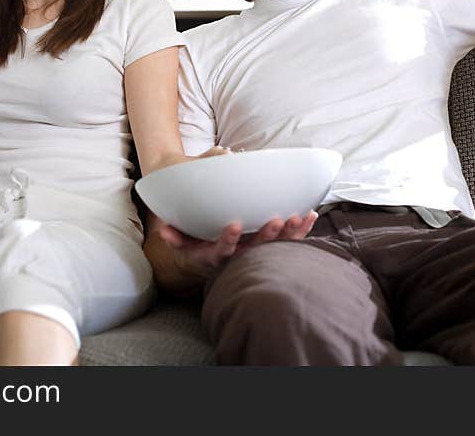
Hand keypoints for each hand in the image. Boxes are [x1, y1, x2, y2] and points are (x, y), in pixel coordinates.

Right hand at [158, 211, 317, 281]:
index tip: (234, 226)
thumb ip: (174, 234)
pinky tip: (310, 215)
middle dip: (266, 237)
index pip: (221, 252)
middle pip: (254, 252)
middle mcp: (237, 259)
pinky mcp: (269, 251)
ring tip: (298, 217)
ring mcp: (255, 256)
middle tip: (276, 220)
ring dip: (288, 235)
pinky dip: (300, 231)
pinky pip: (287, 244)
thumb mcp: (181, 238)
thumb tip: (164, 229)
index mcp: (214, 256)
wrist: (207, 257)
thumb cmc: (194, 240)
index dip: (228, 241)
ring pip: (274, 249)